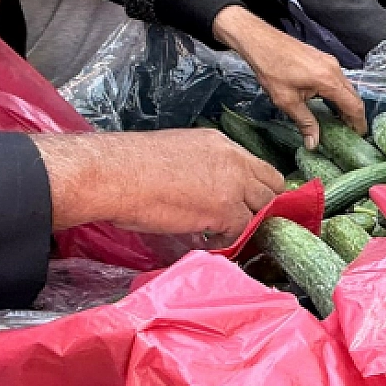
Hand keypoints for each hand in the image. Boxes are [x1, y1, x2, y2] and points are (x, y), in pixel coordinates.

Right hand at [36, 129, 283, 243]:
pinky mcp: (226, 210)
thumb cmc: (130, 166)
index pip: (258, 167)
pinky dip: (231, 240)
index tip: (245, 203)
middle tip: (244, 222)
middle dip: (261, 205)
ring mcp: (233, 185)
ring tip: (228, 234)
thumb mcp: (177, 155)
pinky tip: (213, 242)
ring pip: (262, 209)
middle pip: (271, 187)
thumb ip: (201, 170)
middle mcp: (234, 160)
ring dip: (249, 224)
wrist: (114, 174)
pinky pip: (243, 231)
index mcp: (220, 144)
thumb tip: (204, 194)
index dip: (255, 188)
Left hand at [212, 5, 364, 139]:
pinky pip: (338, 79)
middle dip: (354, 115)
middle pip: (354, 96)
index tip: (360, 137)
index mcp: (329, 81)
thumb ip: (305, 122)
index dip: (359, 122)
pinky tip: (331, 103)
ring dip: (347, 104)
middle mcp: (335, 70)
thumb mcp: (287, 101)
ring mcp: (330, 62)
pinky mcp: (323, 59)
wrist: (260, 41)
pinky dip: (339, 94)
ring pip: (347, 87)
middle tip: (351, 132)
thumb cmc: (272, 69)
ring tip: (341, 121)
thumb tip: (314, 144)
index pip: (354, 105)